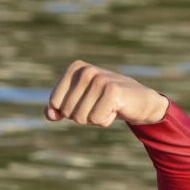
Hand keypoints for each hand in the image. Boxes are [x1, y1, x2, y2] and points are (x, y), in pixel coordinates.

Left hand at [45, 61, 169, 127]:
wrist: (139, 101)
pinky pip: (96, 119)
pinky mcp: (112, 90)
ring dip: (95, 119)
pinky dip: (106, 120)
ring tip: (107, 107)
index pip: (54, 103)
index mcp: (75, 69)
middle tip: (99, 105)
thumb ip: (57, 108)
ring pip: (81, 118)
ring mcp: (99, 79)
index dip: (68, 111)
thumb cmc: (105, 102)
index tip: (86, 102)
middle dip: (83, 116)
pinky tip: (115, 109)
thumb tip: (49, 115)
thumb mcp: (78, 103)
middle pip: (67, 112)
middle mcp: (85, 70)